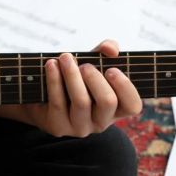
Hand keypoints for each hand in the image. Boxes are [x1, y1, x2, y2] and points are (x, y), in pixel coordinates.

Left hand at [23, 39, 142, 137]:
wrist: (42, 95)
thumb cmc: (75, 77)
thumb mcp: (93, 62)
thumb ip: (105, 51)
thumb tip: (111, 48)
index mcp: (116, 109)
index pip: (133, 106)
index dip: (125, 87)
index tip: (111, 69)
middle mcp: (101, 122)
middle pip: (108, 102)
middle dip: (95, 78)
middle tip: (85, 65)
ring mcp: (80, 127)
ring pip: (82, 102)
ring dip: (73, 75)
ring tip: (65, 58)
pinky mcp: (58, 127)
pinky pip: (58, 102)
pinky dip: (54, 80)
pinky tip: (51, 64)